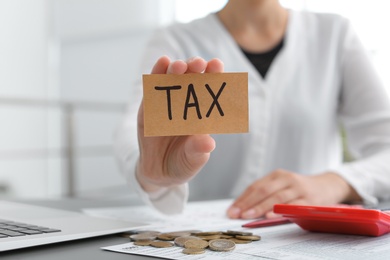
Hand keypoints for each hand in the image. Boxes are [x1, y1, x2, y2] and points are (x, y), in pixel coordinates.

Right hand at [136, 56, 223, 191]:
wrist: (158, 172)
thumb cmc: (181, 164)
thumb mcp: (191, 162)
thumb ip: (198, 152)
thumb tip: (209, 143)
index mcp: (203, 113)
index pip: (211, 90)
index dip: (215, 76)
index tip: (217, 66)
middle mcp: (187, 104)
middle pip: (193, 78)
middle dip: (196, 67)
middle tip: (199, 64)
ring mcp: (168, 102)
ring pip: (173, 78)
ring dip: (177, 68)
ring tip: (179, 67)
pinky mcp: (150, 105)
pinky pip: (153, 87)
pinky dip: (157, 73)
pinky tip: (162, 62)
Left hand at [227, 169, 360, 218]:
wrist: (328, 185)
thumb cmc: (299, 188)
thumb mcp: (282, 186)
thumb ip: (266, 194)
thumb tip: (243, 209)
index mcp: (277, 175)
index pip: (255, 187)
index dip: (242, 199)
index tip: (231, 210)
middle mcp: (286, 179)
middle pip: (263, 190)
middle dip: (247, 203)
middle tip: (236, 214)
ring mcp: (298, 188)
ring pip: (276, 198)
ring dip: (260, 208)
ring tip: (248, 215)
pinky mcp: (310, 199)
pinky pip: (292, 206)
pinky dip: (280, 211)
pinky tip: (270, 216)